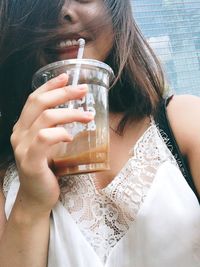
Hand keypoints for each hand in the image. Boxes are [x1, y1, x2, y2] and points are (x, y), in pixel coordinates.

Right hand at [11, 73, 92, 213]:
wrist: (37, 197)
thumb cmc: (47, 169)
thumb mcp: (49, 144)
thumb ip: (54, 128)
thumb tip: (75, 111)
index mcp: (23, 127)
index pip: (34, 99)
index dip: (49, 85)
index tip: (66, 76)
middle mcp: (19, 134)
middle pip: (39, 103)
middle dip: (63, 93)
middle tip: (83, 91)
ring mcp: (22, 147)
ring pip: (46, 118)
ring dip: (70, 113)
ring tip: (88, 116)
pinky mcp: (30, 161)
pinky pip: (45, 139)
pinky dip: (61, 133)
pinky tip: (71, 137)